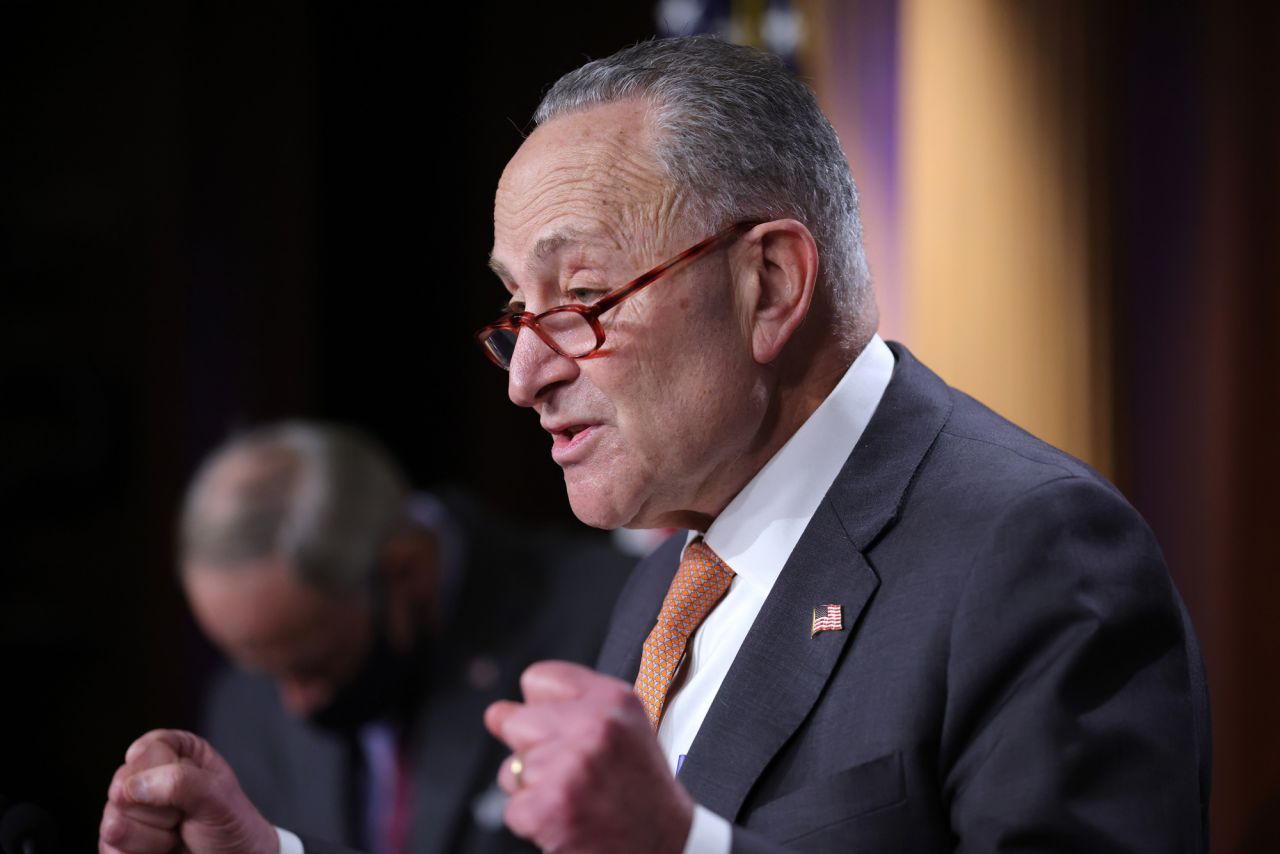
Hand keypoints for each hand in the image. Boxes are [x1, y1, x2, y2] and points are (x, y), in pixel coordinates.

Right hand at [99, 729, 278, 853]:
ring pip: (113, 820)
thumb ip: (181, 782)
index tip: (191, 790)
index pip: (147, 749)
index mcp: (176, 751)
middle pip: (122, 786)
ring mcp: (131, 810)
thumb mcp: (218, 797)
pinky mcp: (120, 841)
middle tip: (184, 818)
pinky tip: (161, 852)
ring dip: (151, 838)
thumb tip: (132, 786)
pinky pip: (108, 849)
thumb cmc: (232, 827)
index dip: (166, 774)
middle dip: (158, 811)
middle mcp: (148, 775)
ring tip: (175, 835)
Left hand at [484, 661, 693, 853]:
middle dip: (533, 750)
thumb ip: (565, 707)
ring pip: (511, 768)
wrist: (668, 844)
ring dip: (534, 788)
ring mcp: (570, 767)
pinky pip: (513, 807)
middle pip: (515, 721)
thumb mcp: (622, 726)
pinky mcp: (550, 808)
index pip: (537, 679)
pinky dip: (534, 821)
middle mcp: (594, 726)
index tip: (564, 731)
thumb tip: (496, 713)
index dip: (543, 709)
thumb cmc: (639, 786)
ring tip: (575, 797)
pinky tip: (569, 819)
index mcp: (612, 698)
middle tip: (572, 771)